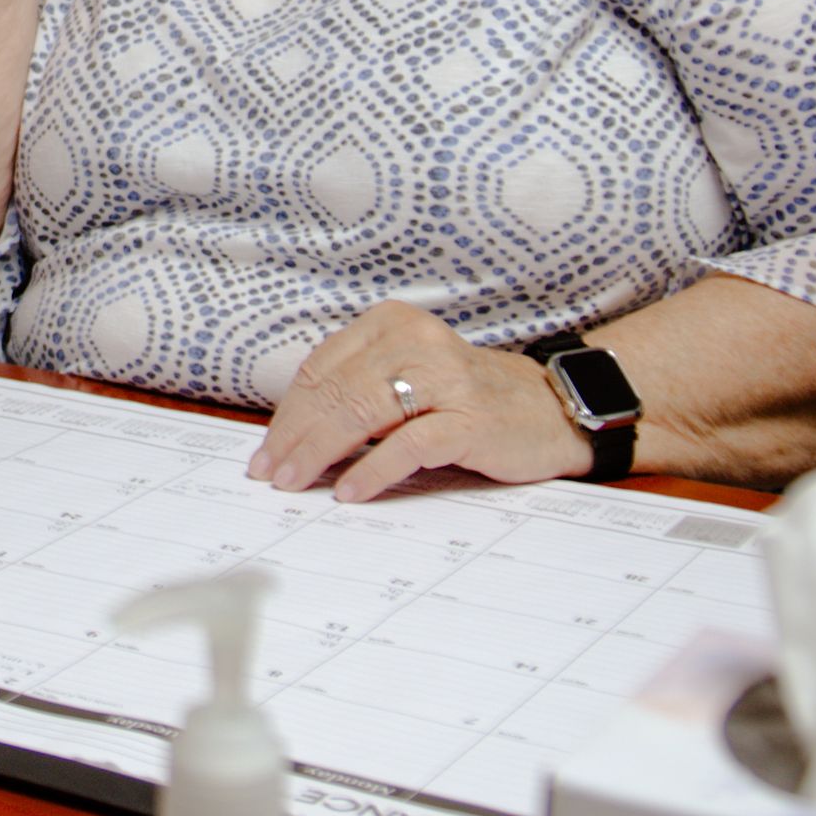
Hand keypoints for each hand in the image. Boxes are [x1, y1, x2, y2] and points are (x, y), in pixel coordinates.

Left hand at [247, 301, 591, 500]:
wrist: (548, 410)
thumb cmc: (465, 398)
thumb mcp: (407, 375)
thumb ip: (358, 390)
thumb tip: (293, 434)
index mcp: (391, 324)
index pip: (322, 368)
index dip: (288, 412)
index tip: (266, 449)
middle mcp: (415, 341)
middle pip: (335, 391)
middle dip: (295, 437)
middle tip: (270, 473)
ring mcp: (444, 379)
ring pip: (361, 413)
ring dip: (320, 453)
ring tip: (297, 483)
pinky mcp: (468, 419)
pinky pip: (407, 446)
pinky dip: (372, 470)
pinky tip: (350, 492)